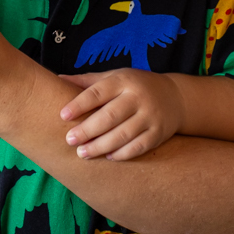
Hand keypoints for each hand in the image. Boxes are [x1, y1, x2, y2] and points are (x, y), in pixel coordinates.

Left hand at [58, 69, 184, 160]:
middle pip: (110, 116)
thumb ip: (89, 81)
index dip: (80, 104)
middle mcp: (138, 97)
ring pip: (123, 134)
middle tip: (69, 140)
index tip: (63, 115)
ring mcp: (150, 116)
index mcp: (124, 81)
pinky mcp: (158, 133)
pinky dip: (122, 153)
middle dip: (88, 130)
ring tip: (82, 153)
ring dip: (101, 146)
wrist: (175, 97)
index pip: (99, 92)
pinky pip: (138, 146)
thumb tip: (58, 78)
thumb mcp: (115, 77)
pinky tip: (107, 157)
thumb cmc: (135, 86)